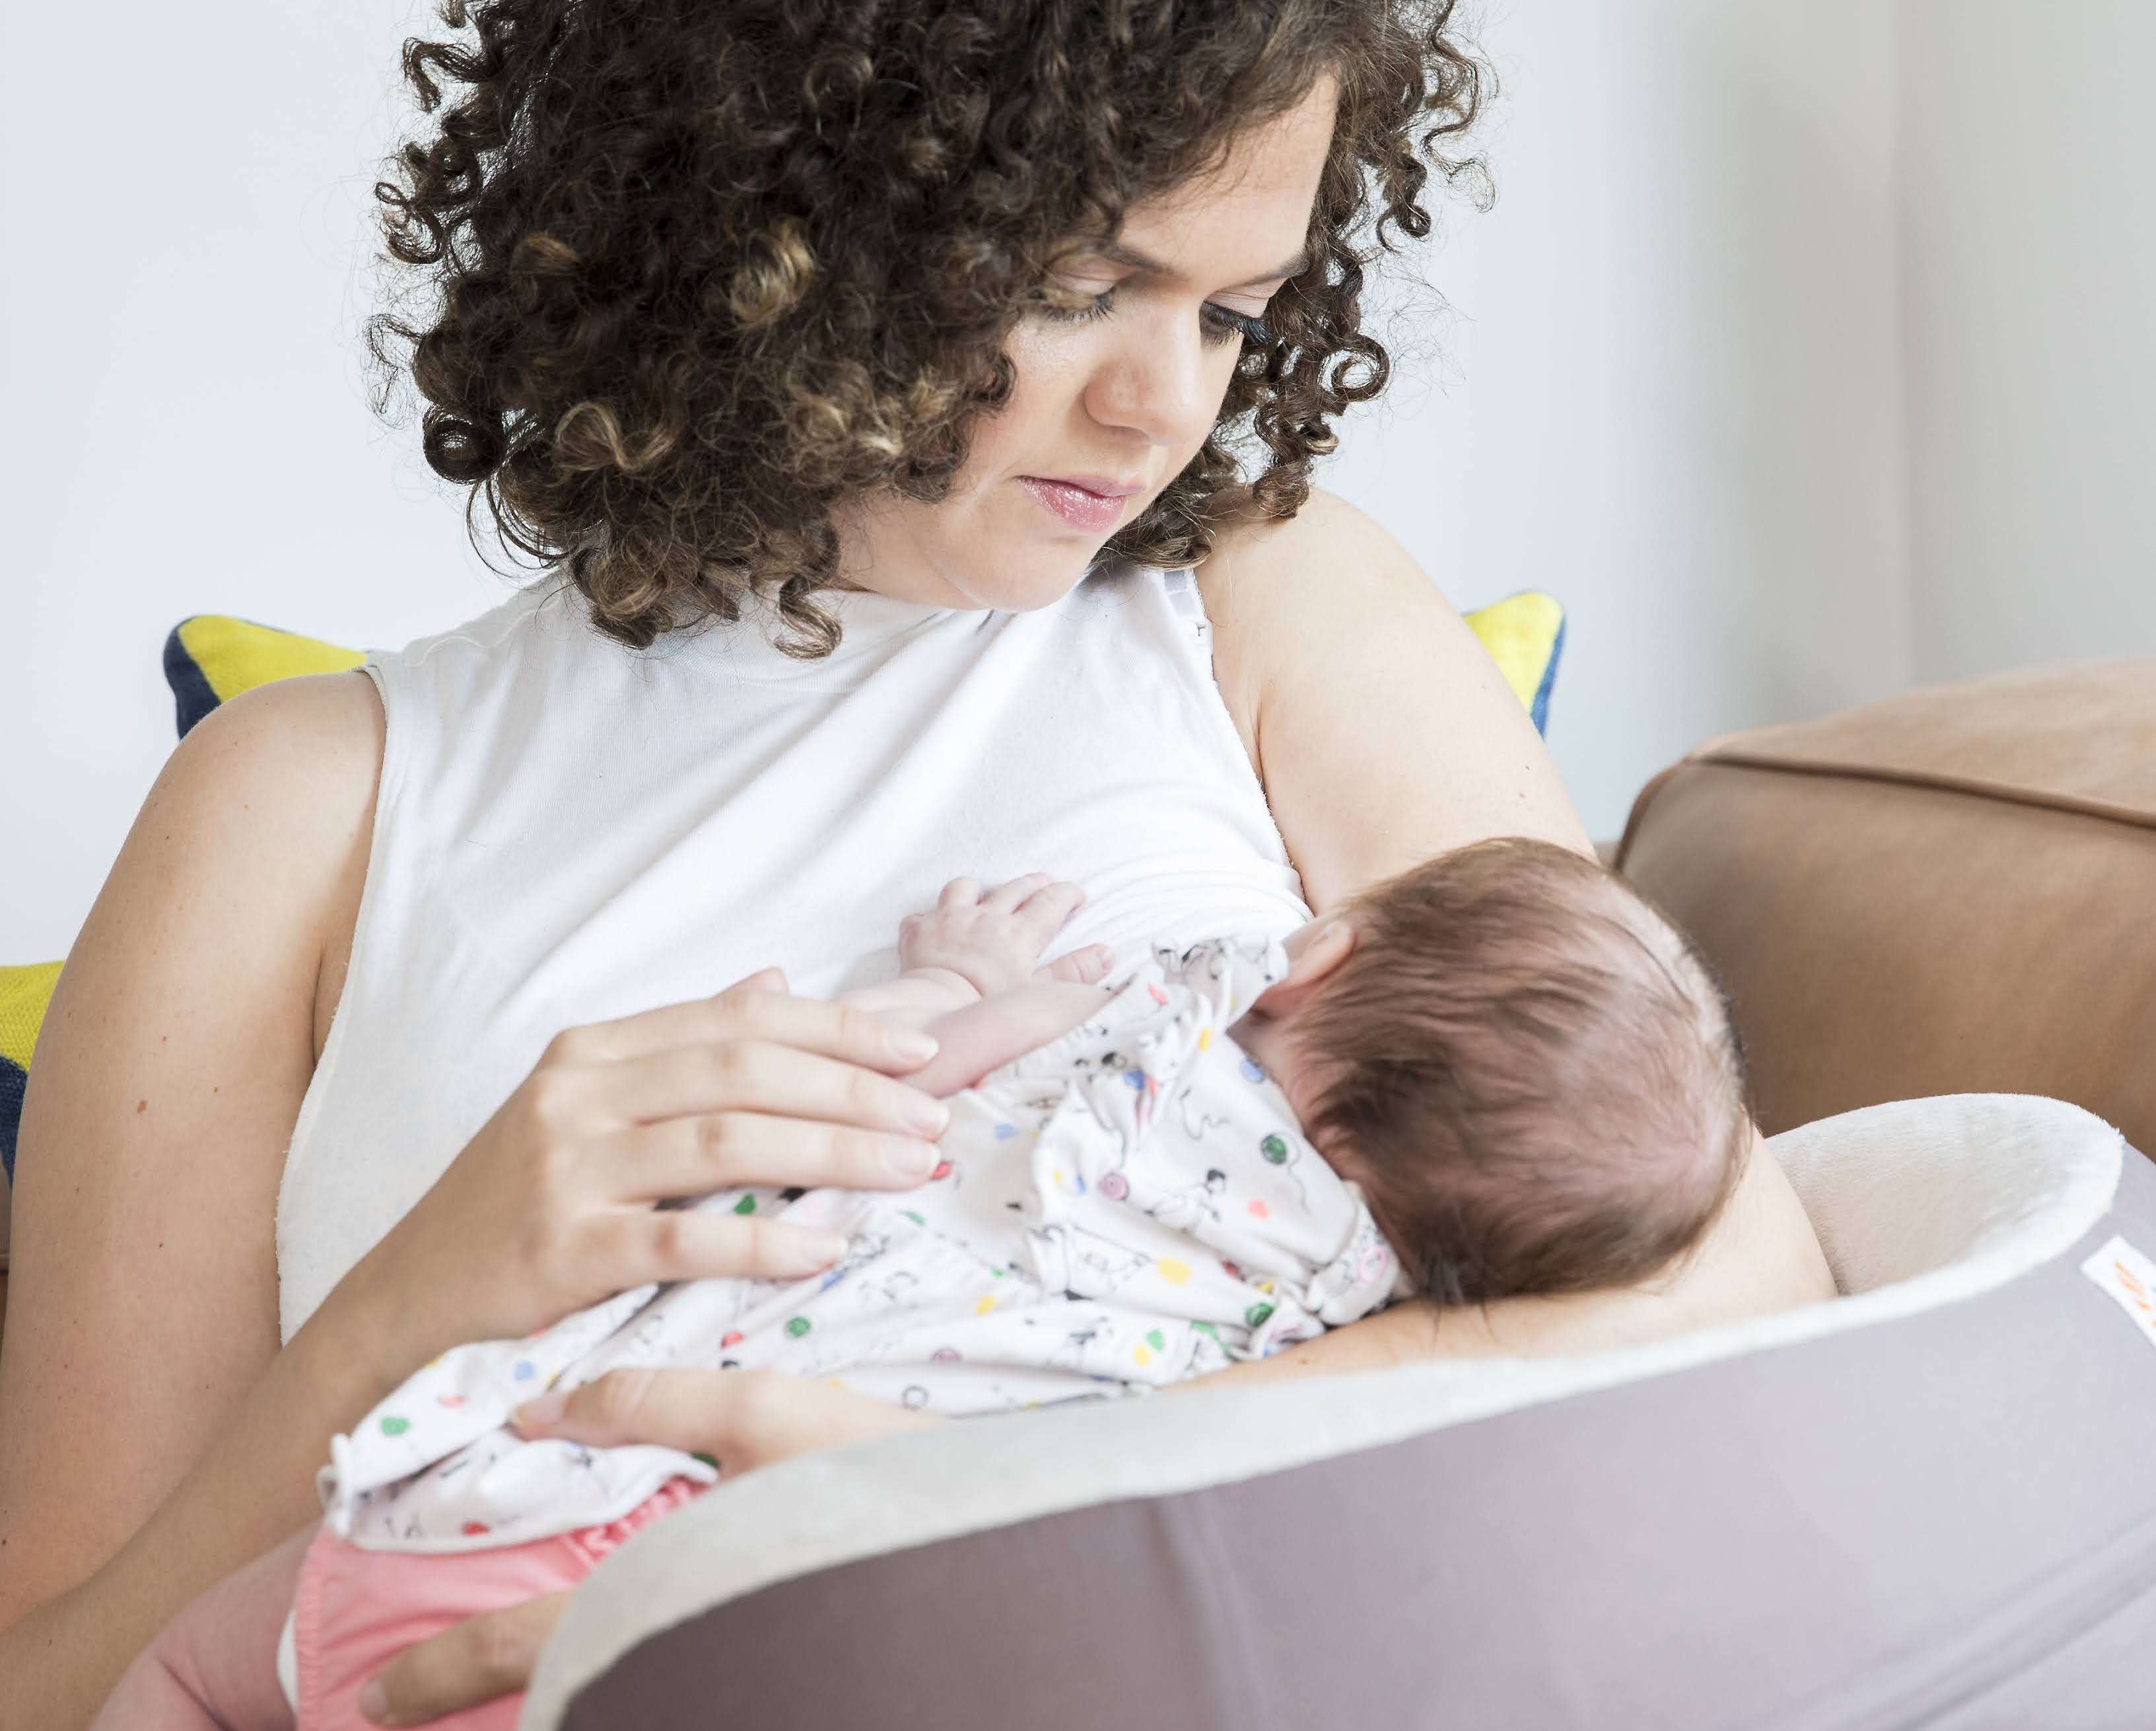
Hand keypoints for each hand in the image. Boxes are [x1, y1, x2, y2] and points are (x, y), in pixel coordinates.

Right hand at [331, 968, 954, 1378]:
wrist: (405, 1303)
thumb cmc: (514, 1205)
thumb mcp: (589, 1107)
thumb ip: (684, 1045)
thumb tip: (777, 982)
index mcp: (595, 1051)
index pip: (740, 1021)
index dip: (839, 1029)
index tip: (920, 1050)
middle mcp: (577, 1093)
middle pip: (747, 1073)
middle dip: (855, 1092)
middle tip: (932, 1116)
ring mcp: (565, 1168)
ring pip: (728, 1144)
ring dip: (834, 1155)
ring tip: (908, 1170)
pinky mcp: (560, 1248)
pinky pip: (681, 1239)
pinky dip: (762, 1242)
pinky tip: (824, 1247)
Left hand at [355, 1370, 936, 1725]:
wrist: (1000, 1554)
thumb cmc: (877, 1481)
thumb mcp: (772, 1420)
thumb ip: (656, 1409)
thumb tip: (547, 1409)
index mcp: (666, 1599)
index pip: (529, 1654)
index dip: (444, 1674)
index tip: (375, 1702)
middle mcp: (684, 1657)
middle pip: (559, 1698)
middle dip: (483, 1695)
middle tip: (401, 1712)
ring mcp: (722, 1671)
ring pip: (617, 1698)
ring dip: (563, 1689)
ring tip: (506, 1668)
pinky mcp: (764, 1662)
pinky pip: (672, 1679)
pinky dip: (631, 1672)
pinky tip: (635, 1643)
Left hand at [898, 873, 1110, 996]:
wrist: (936, 1013)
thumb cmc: (990, 1009)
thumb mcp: (1040, 995)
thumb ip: (1074, 972)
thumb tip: (1106, 953)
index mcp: (1020, 933)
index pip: (1051, 901)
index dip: (1067, 894)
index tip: (1077, 895)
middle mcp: (986, 918)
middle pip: (1015, 888)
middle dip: (1034, 883)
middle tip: (1045, 885)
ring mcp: (950, 920)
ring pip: (965, 888)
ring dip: (977, 890)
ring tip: (983, 898)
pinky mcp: (919, 932)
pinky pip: (922, 914)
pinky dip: (930, 918)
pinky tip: (934, 927)